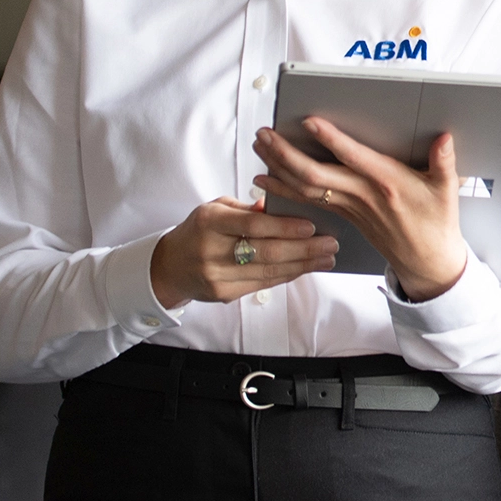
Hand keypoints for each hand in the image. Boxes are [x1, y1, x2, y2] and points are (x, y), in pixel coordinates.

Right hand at [149, 198, 338, 309]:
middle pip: (266, 252)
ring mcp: (217, 276)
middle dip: (304, 249)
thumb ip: (248, 209)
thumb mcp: (217, 209)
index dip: (285, 227)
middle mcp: (211, 251)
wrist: (170, 266)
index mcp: (210, 222)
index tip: (312, 226)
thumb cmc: (199, 230)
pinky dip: (288, 275)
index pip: (253, 225)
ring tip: (327, 258)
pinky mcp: (224, 295)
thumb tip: (282, 205)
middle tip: (330, 244)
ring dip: (303, 265)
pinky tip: (306, 268)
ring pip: (268, 272)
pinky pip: (263, 284)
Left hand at [253, 119, 468, 301]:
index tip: (310, 122)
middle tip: (265, 134)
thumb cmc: (436, 222)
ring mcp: (350, 206)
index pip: (353, 158)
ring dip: (278, 166)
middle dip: (286, 154)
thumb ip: (444, 161)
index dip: (331, 140)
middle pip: (315, 175)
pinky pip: (307, 200)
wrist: (426, 260)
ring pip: (306, 187)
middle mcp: (363, 194)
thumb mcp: (447, 190)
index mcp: (388, 183)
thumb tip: (443, 137)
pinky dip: (283, 188)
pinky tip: (264, 178)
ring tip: (259, 146)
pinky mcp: (344, 213)